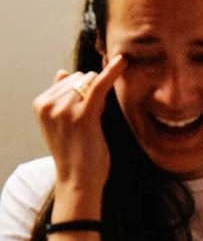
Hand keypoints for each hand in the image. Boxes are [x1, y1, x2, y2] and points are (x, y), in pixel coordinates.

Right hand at [34, 56, 126, 218]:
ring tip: (93, 123)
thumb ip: (60, 95)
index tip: (82, 116)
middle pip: (82, 79)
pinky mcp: (83, 115)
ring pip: (92, 83)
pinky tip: (123, 61)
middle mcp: (48, 104)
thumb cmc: (74, 150)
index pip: (70, 79)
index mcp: (40, 103)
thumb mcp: (60, 121)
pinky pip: (100, 85)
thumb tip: (63, 71)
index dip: (83, 93)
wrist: (78, 179)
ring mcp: (64, 109)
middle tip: (88, 122)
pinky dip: (113, 71)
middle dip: (91, 94)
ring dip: (99, 98)